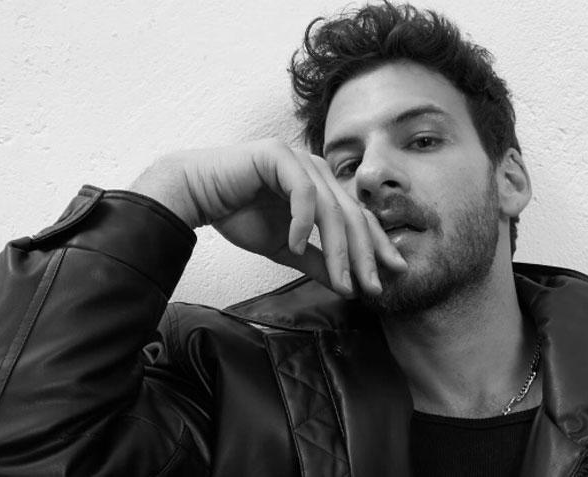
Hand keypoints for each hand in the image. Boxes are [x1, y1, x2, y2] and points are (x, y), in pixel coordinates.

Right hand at [130, 139, 406, 296]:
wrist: (195, 193)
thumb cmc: (238, 213)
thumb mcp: (286, 248)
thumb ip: (316, 261)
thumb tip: (347, 285)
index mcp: (323, 187)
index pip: (359, 217)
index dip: (377, 246)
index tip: (392, 275)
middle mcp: (317, 170)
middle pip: (352, 215)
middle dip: (364, 255)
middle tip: (371, 286)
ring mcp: (299, 160)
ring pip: (330, 208)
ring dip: (338, 248)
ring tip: (342, 281)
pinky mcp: (278, 155)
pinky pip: (301, 191)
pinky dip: (301, 221)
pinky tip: (296, 246)